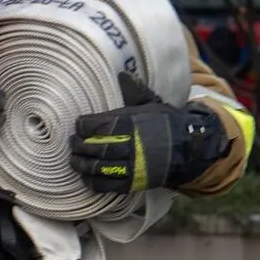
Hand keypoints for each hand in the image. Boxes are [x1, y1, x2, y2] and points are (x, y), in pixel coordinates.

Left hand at [72, 73, 231, 193]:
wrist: (188, 148)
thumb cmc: (166, 123)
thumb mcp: (151, 103)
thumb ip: (134, 90)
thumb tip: (122, 74)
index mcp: (129, 123)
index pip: (94, 125)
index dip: (82, 126)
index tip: (78, 125)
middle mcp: (128, 145)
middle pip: (93, 147)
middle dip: (78, 146)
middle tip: (72, 143)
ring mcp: (130, 166)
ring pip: (97, 168)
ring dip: (81, 165)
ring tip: (75, 160)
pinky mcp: (133, 182)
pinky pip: (107, 186)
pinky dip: (93, 182)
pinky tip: (86, 177)